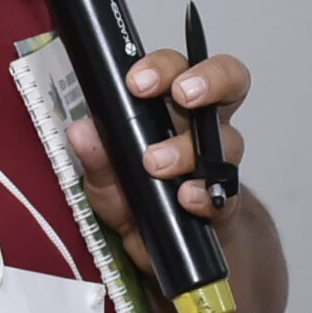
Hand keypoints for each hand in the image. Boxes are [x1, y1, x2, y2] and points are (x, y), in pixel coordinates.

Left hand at [67, 50, 250, 258]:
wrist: (159, 245)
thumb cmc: (136, 196)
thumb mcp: (106, 176)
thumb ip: (96, 155)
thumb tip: (81, 131)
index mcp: (171, 108)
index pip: (178, 68)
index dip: (163, 66)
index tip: (136, 82)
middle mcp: (202, 126)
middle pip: (230, 81)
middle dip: (209, 80)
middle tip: (182, 95)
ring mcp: (218, 162)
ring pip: (225, 141)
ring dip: (188, 149)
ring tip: (156, 165)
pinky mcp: (224, 201)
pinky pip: (223, 192)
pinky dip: (203, 195)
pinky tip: (185, 198)